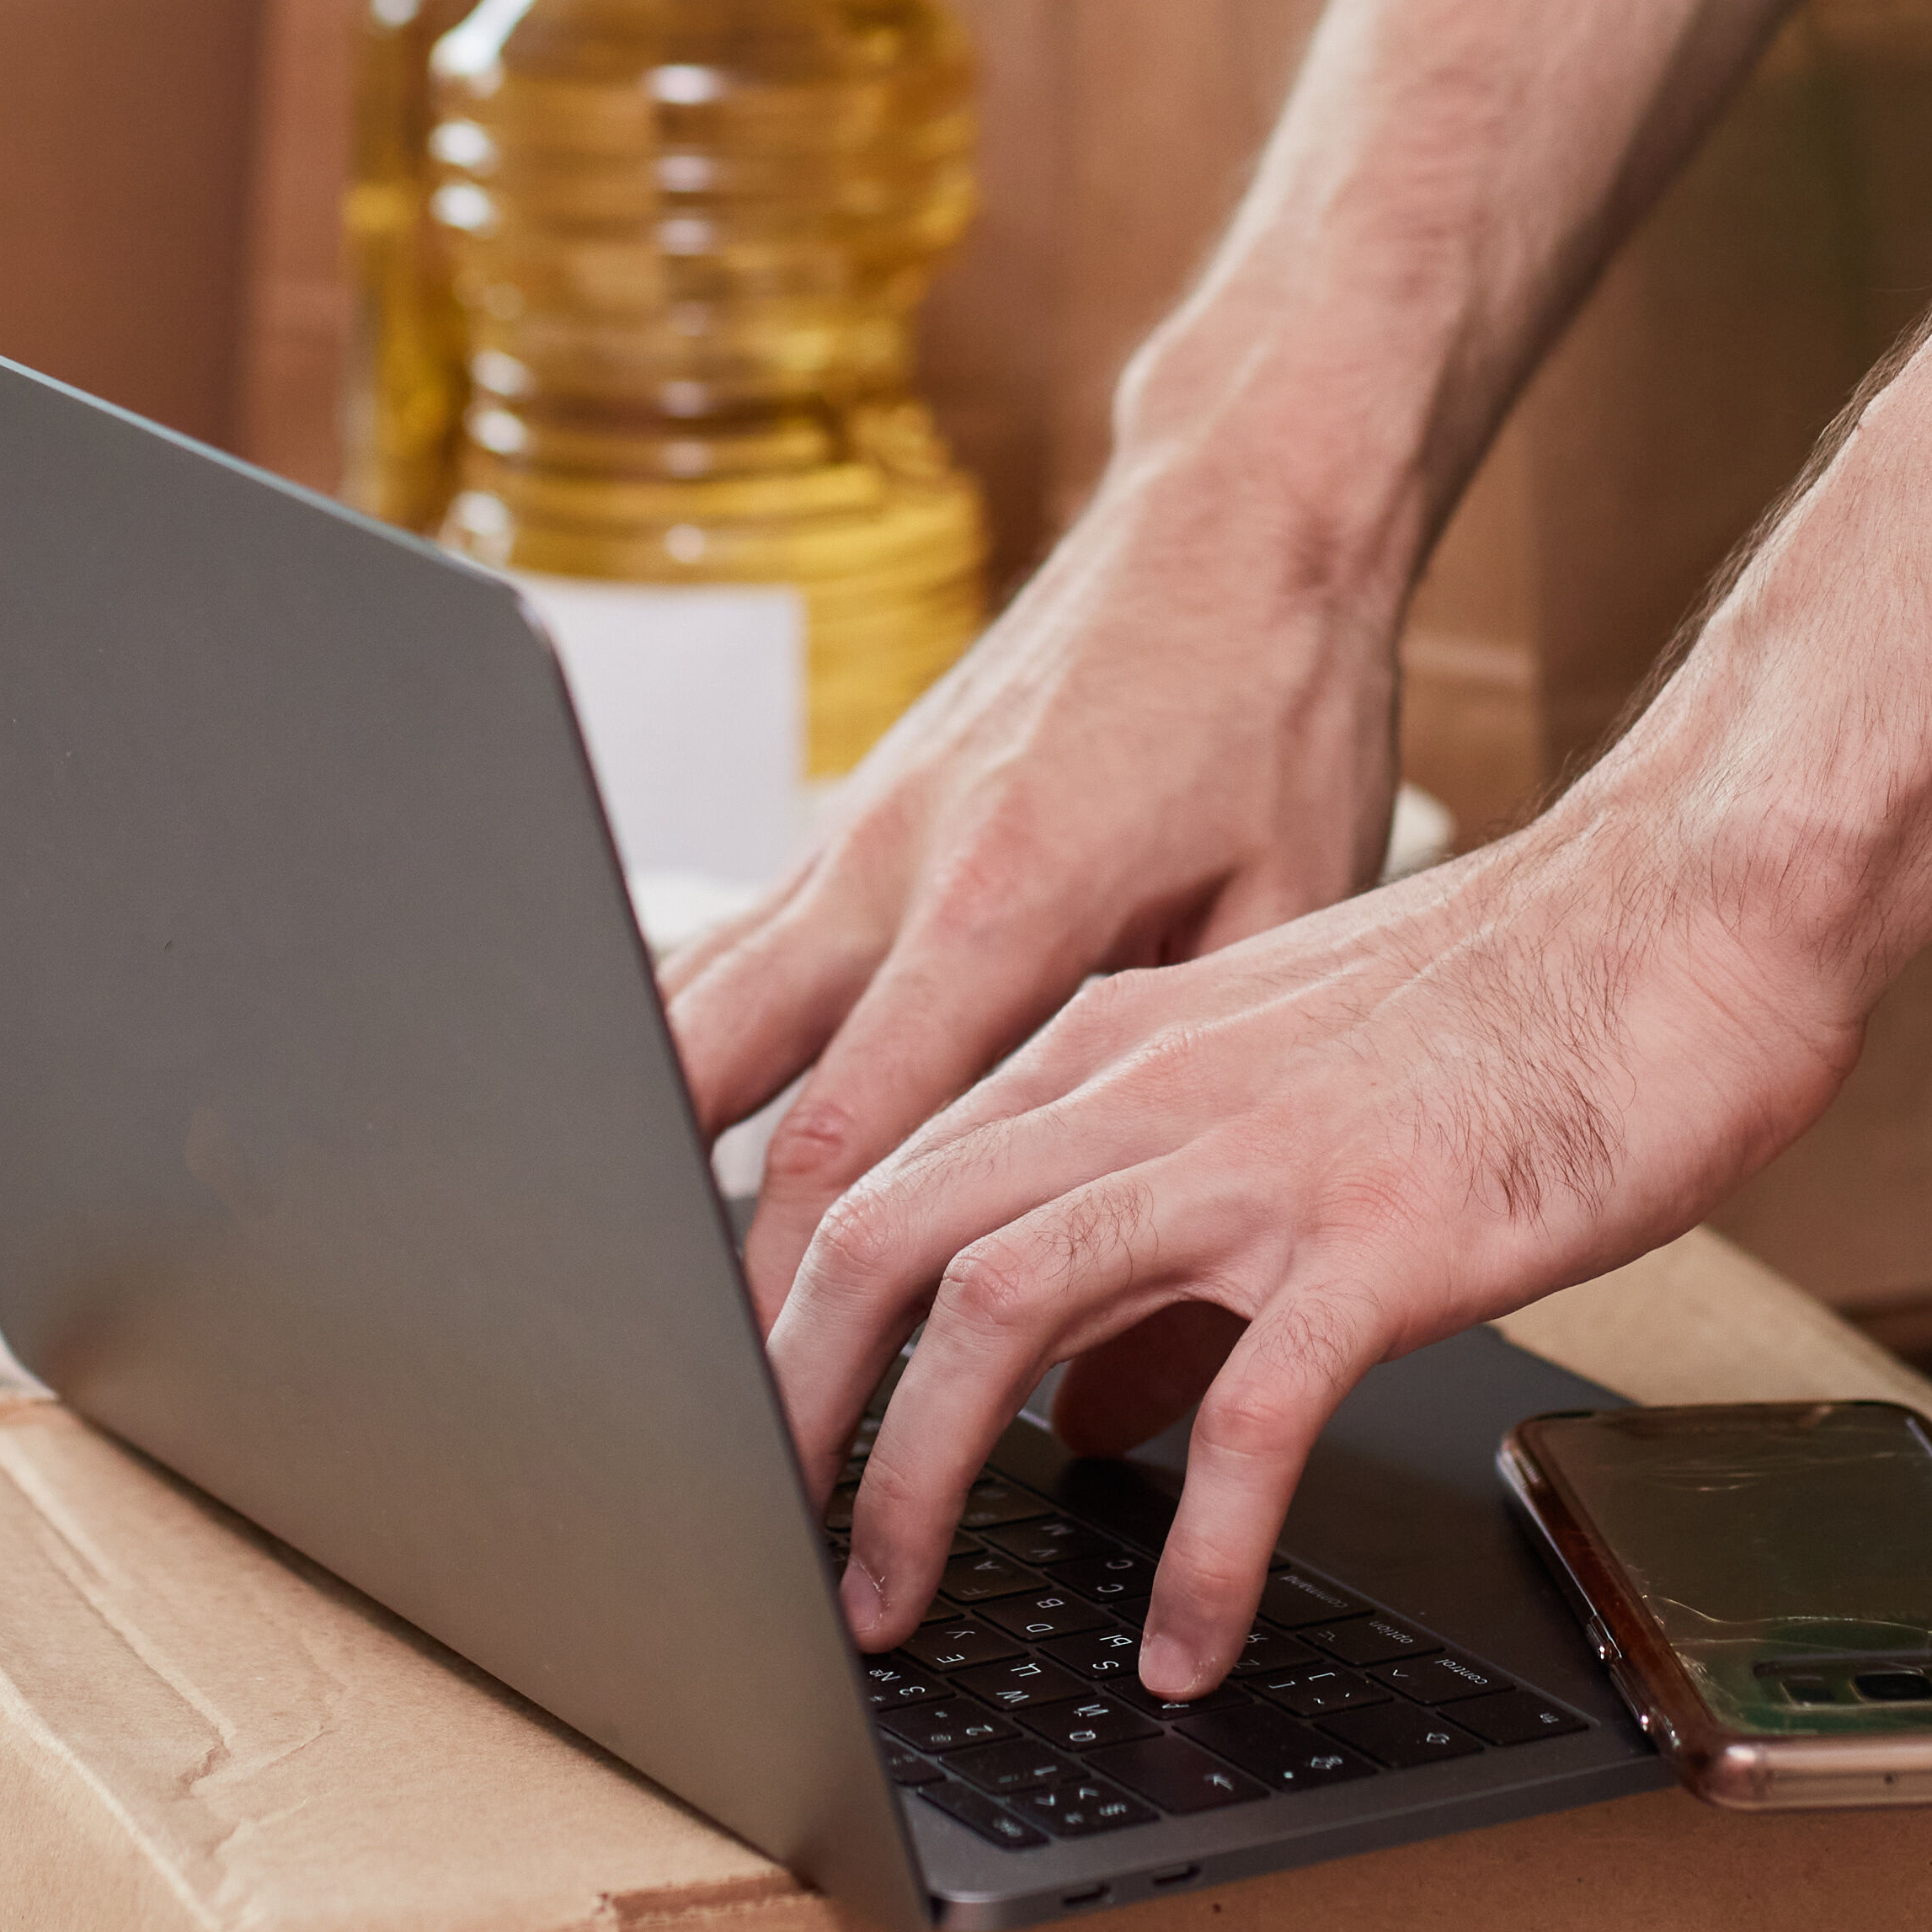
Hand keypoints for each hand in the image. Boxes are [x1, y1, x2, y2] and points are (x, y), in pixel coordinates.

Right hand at [662, 446, 1411, 1313]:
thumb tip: (1140, 1366)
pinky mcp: (852, 818)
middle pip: (713, 1086)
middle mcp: (894, 862)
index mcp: (1005, 899)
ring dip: (649, 1153)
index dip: (797, 1297)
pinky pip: (732, 956)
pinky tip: (682, 1152)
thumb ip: (1206, 1135)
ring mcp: (854, 831)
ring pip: (688, 1011)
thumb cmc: (1279, 703)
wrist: (1238, 514)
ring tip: (638, 1297)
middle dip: (677, 1255)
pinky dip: (687, 1061)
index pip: (853, 1142)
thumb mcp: (1292, 916)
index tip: (778, 1417)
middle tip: (670, 1390)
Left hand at [773, 789, 1865, 1695]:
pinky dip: (1198, 1552)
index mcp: (1110, 1043)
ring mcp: (1259, 1158)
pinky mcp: (1384, 1237)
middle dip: (795, 1415)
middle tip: (772, 1557)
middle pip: (885, 1241)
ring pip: (1000, 1311)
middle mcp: (1148, 1085)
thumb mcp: (1272, 1085)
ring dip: (921, 1483)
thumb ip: (1145, 1213)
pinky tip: (1183, 1644)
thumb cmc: (1507, 1006)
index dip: (784, 1323)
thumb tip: (1060, 1402)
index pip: (878, 1176)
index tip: (750, 1450)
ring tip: (895, 1615)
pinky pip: (1250, 1416)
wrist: (1692, 909)